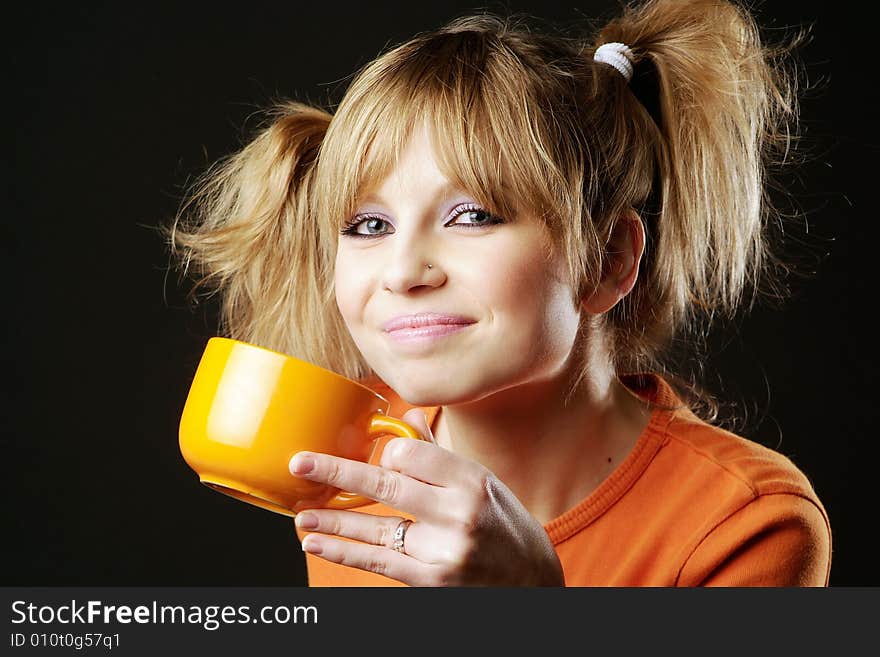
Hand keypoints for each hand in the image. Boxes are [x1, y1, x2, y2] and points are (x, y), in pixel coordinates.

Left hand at [289, 408, 563, 585]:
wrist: (532, 582)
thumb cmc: (507, 525)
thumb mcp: (483, 483)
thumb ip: (439, 456)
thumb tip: (410, 418)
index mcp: (472, 478)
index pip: (410, 453)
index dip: (389, 454)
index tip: (385, 459)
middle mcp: (459, 512)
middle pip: (386, 486)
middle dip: (337, 472)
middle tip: (300, 464)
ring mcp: (445, 548)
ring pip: (376, 528)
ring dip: (332, 521)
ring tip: (300, 514)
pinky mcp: (432, 579)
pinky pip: (379, 562)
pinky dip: (344, 552)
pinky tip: (317, 544)